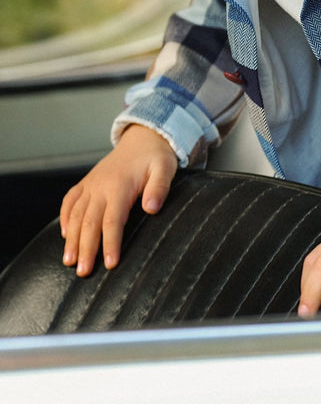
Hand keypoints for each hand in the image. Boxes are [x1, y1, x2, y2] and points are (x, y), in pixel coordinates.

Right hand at [60, 124, 177, 276]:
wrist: (142, 138)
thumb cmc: (155, 157)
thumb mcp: (165, 168)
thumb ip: (159, 188)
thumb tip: (152, 208)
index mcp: (120, 186)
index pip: (113, 220)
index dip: (110, 243)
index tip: (110, 264)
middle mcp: (100, 187)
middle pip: (89, 222)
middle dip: (86, 248)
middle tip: (84, 272)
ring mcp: (91, 185)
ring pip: (75, 214)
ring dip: (71, 239)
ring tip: (68, 262)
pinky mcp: (86, 183)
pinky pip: (69, 200)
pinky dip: (64, 217)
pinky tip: (63, 235)